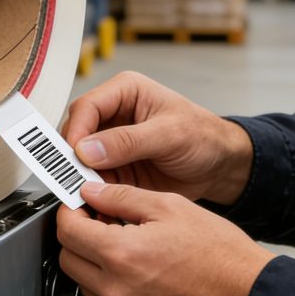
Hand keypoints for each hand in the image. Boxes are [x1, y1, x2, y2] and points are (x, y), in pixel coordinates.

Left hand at [57, 181, 273, 295]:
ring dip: (90, 260)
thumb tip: (92, 192)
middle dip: (76, 235)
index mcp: (121, 254)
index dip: (70, 210)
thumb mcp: (169, 207)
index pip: (68, 230)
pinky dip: (108, 282)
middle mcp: (116, 289)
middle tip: (97, 219)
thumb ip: (122, 197)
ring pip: (83, 282)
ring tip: (120, 242)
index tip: (79, 202)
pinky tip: (134, 265)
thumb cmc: (218, 255)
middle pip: (68, 258)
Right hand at [63, 71, 252, 205]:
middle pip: (77, 133)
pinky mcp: (116, 168)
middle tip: (76, 178)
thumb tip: (87, 150)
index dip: (77, 131)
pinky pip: (94, 180)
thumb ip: (129, 141)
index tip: (75, 156)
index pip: (87, 106)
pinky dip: (92, 193)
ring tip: (85, 195)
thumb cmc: (203, 137)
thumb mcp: (170, 134)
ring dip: (82, 178)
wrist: (220, 166)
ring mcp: (112, 144)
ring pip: (80, 160)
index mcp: (125, 92)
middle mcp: (113, 115)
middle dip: (74, 157)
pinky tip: (96, 203)